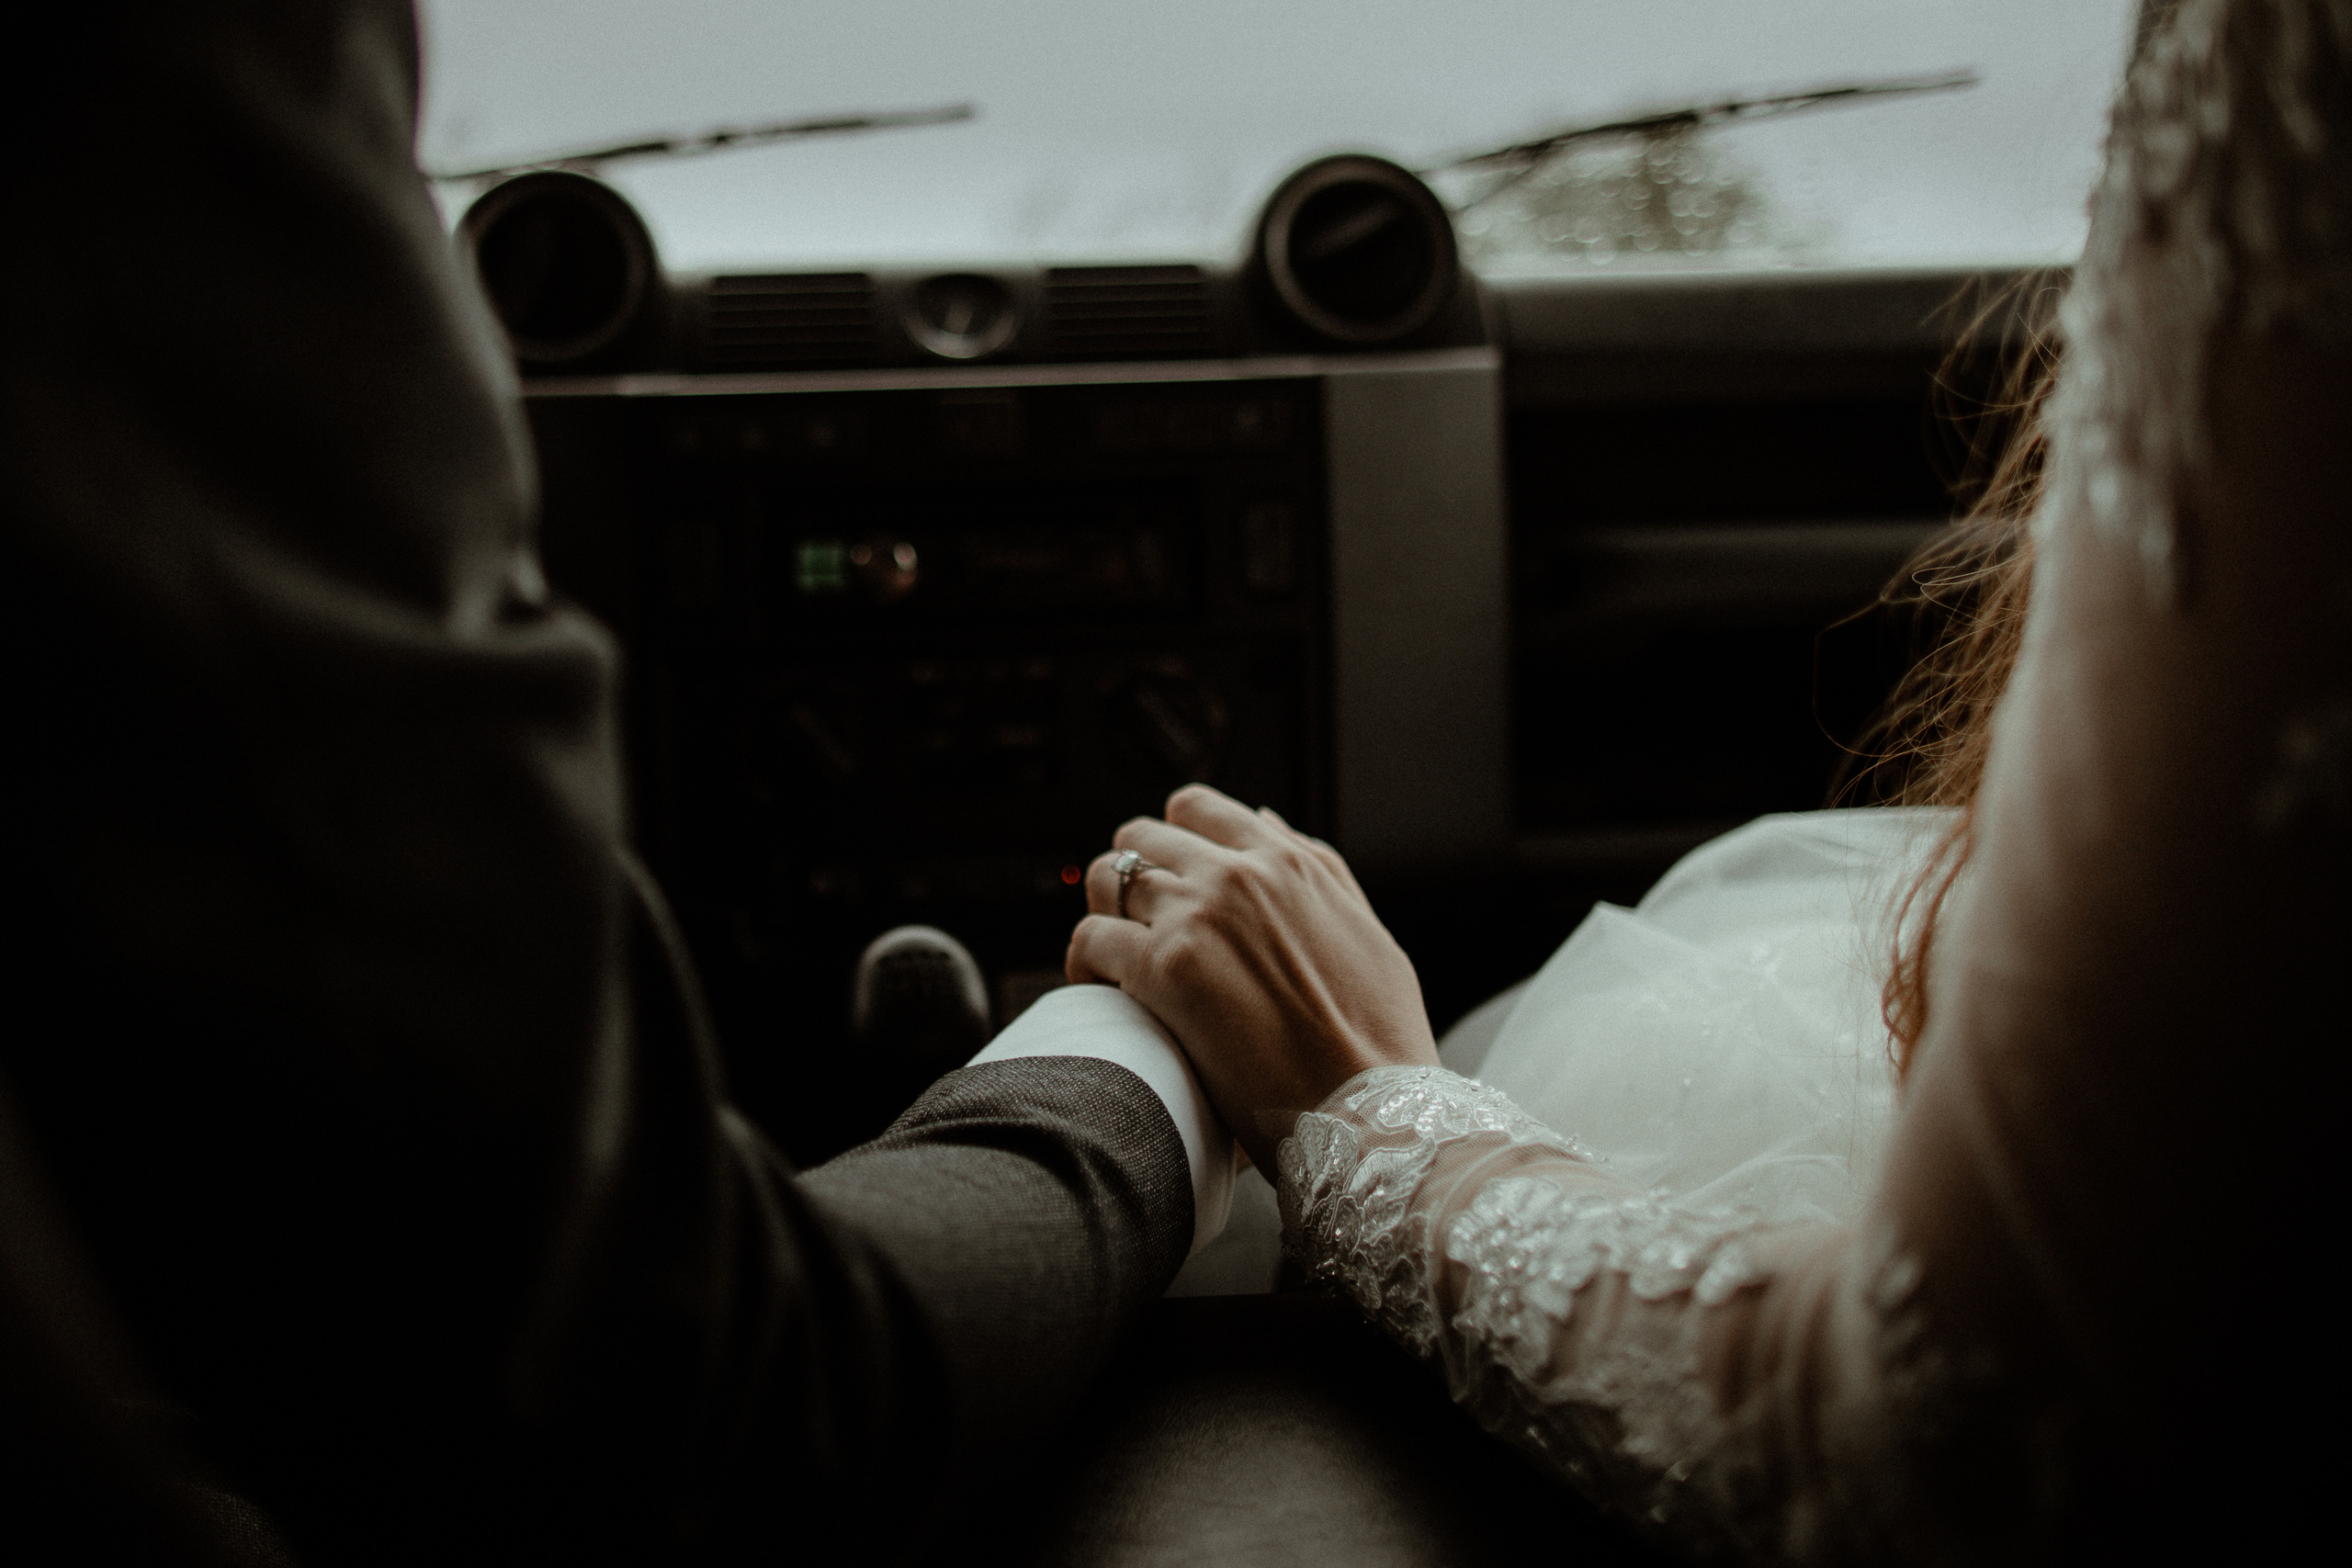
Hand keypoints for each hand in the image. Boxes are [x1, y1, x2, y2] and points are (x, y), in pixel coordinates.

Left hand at [1066, 784, 1437, 1171]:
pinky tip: (1099, 992)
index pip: (1195, 809)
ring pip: (1107, 881)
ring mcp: (1197, 916)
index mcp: (1286, 862)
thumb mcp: (1365, 929)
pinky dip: (1084, 963)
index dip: (1170, 842)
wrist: (1369, 1112)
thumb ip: (1318, 868)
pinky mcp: (1163, 969)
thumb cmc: (1378, 1038)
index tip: (1167, 880)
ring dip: (1104, 916)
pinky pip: (1090, 939)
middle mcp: (1237, 876)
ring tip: (1112, 960)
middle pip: (1140, 840)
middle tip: (1135, 927)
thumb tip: (1265, 820)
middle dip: (1131, 878)